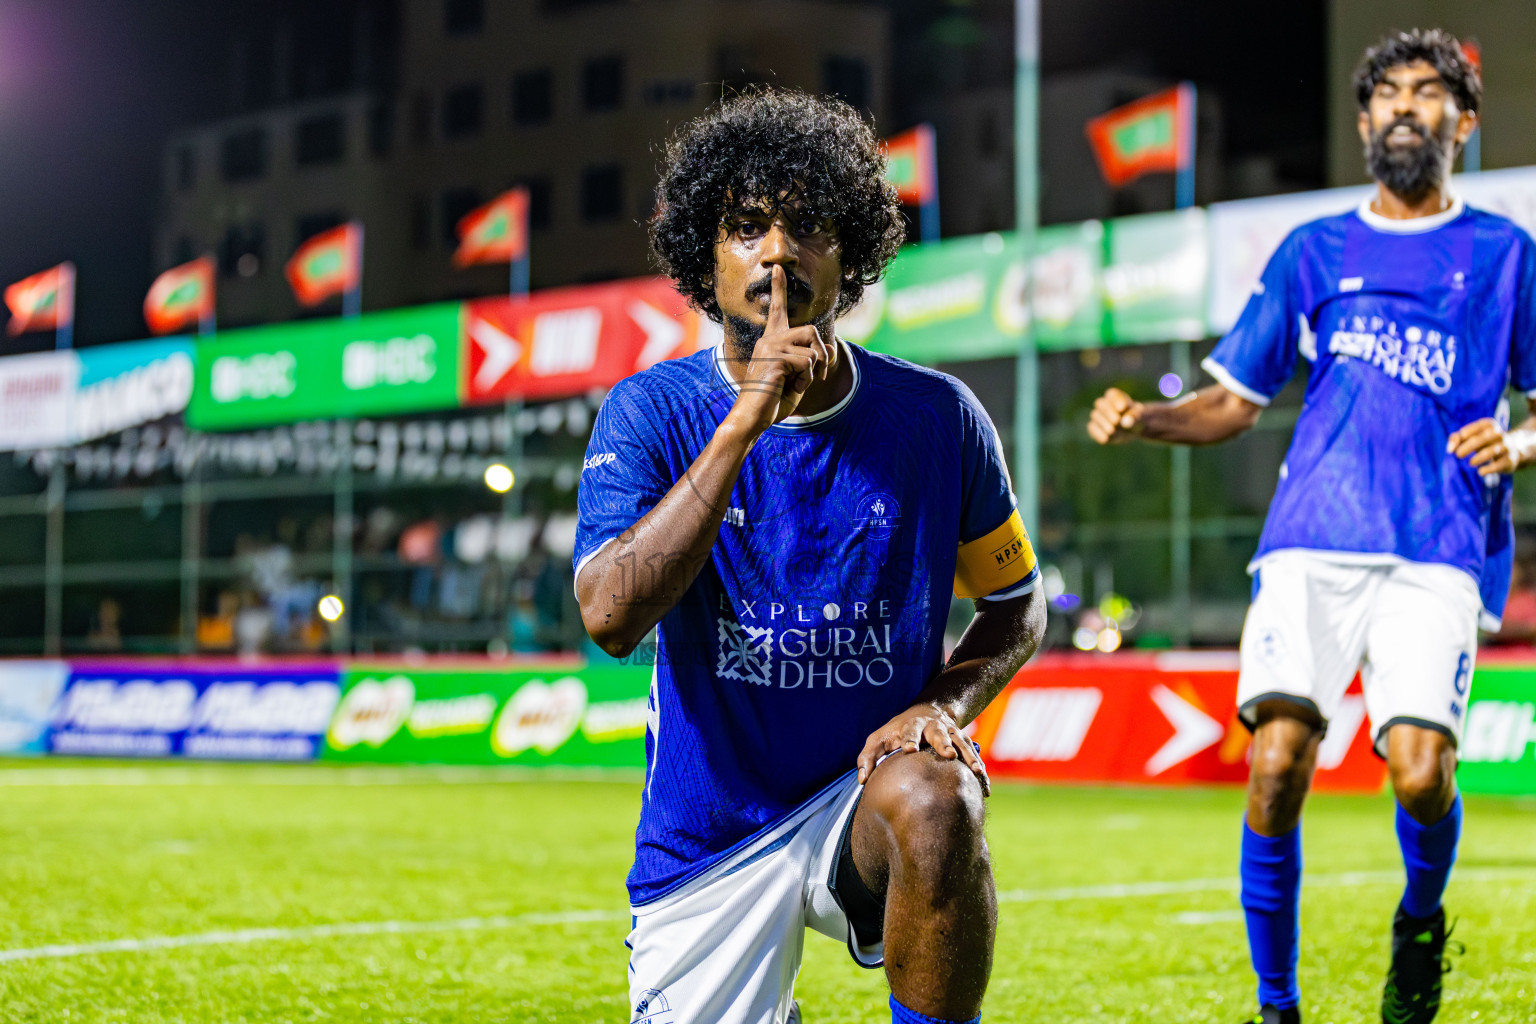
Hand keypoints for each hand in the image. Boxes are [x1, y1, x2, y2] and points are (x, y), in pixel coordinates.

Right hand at [725, 265, 833, 435]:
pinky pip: (808, 363)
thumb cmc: (773, 400)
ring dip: (813, 372)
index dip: (779, 287)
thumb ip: (811, 362)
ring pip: (812, 349)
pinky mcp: (775, 358)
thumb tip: (830, 348)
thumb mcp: (798, 378)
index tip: (778, 267)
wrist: (753, 417)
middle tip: (814, 374)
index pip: (778, 309)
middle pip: (811, 330)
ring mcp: (770, 347)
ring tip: (795, 383)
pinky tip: (790, 387)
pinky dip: (806, 379)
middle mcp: (769, 339)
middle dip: (821, 354)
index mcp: (772, 341)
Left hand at [856, 702, 990, 795]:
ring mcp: (951, 733)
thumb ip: (867, 757)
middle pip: (939, 733)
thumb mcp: (878, 739)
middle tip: (948, 754)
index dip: (910, 738)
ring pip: (962, 743)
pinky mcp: (963, 741)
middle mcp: (933, 727)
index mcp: (911, 726)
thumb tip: (863, 781)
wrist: (928, 710)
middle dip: (943, 743)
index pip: (909, 731)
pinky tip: (984, 786)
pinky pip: (974, 755)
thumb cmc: (897, 731)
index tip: (910, 749)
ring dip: (969, 756)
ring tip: (975, 772)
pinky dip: (980, 770)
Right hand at [1087, 387, 1144, 443]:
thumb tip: (1125, 422)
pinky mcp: (1094, 427)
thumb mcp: (1139, 416)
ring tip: (1113, 430)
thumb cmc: (1135, 419)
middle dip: (1108, 412)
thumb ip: (1134, 417)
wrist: (1132, 430)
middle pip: (1100, 404)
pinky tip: (1107, 438)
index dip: (1115, 400)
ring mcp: (1097, 415)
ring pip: (1095, 415)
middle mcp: (1103, 404)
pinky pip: (1092, 428)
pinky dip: (1098, 433)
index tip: (1122, 408)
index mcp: (1115, 396)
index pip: (1112, 394)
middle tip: (1116, 421)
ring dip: (1104, 423)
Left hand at [1448, 417, 1526, 475]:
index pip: (1476, 427)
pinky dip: (1489, 469)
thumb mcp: (1470, 437)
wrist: (1512, 451)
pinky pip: (1499, 464)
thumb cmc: (1484, 443)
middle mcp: (1499, 434)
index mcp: (1488, 425)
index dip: (1463, 435)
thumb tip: (1449, 449)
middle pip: (1482, 438)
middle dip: (1468, 447)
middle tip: (1458, 455)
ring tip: (1470, 463)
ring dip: (1478, 458)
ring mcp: (1506, 446)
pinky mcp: (1509, 460)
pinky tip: (1480, 472)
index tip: (1452, 448)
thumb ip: (1456, 438)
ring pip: (1492, 451)